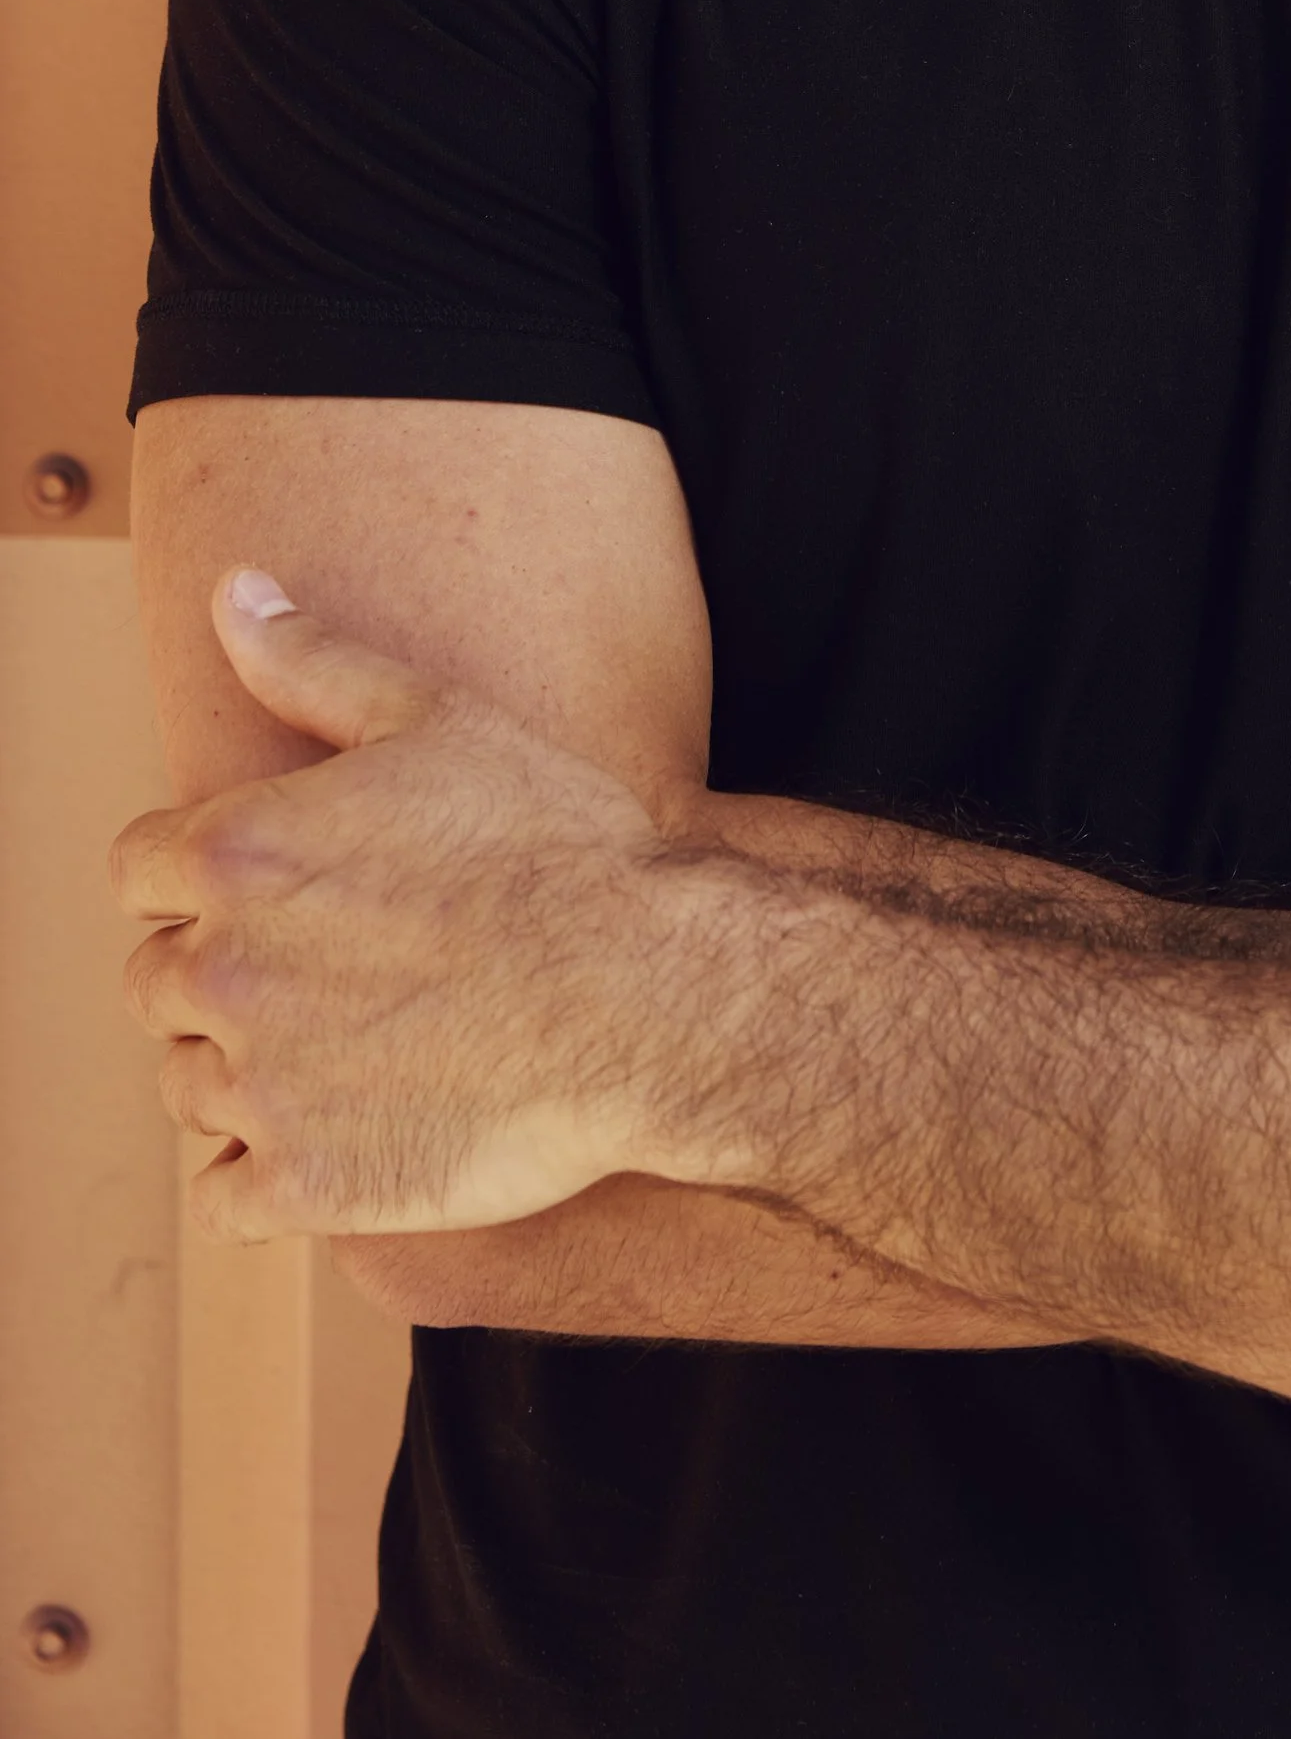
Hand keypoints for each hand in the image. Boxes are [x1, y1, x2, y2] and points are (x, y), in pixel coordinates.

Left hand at [112, 572, 701, 1242]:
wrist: (652, 992)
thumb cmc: (559, 842)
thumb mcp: (439, 718)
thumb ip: (311, 661)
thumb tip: (232, 591)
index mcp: (237, 851)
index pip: (139, 870)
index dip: (206, 875)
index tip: (289, 890)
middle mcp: (224, 970)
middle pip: (156, 982)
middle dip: (224, 974)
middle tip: (339, 970)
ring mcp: (260, 1087)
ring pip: (188, 1086)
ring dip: (246, 1071)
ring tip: (356, 1046)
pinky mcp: (304, 1187)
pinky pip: (224, 1198)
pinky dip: (263, 1176)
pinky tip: (343, 1133)